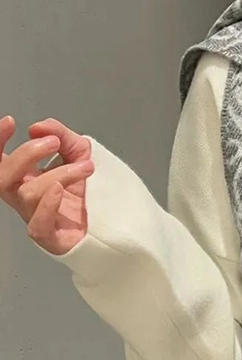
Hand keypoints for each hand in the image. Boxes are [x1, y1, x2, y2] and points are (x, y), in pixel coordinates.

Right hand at [0, 115, 94, 254]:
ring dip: (59, 173)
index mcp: (24, 178)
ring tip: (86, 167)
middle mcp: (24, 198)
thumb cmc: (88, 192)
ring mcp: (35, 218)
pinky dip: (47, 204)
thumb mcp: (79, 153)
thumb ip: (62, 136)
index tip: (11, 121)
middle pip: (3, 176)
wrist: (112, 224)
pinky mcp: (51, 238)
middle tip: (55, 143)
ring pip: (29, 193)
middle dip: (26, 153)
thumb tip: (38, 128)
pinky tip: (60, 190)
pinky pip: (38, 225)